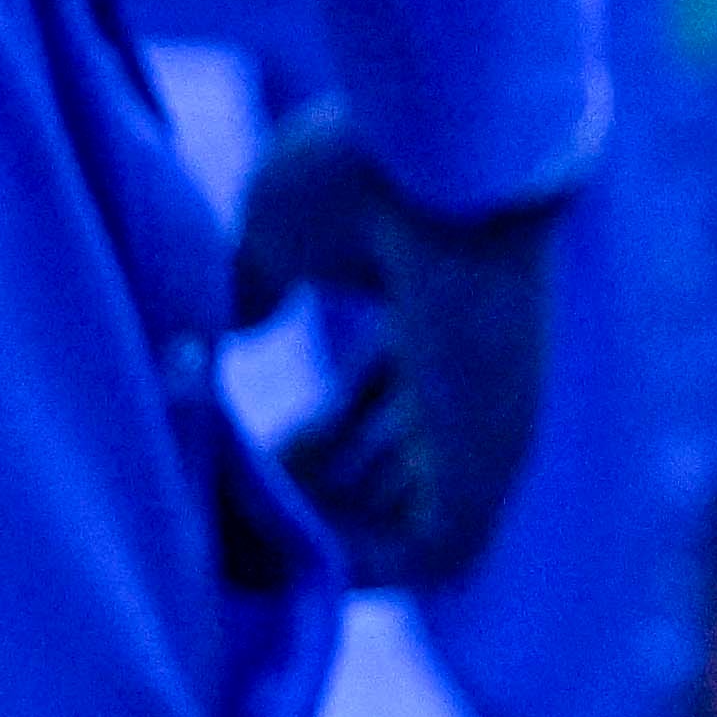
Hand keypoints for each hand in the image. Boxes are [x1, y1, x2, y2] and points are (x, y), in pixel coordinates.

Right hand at [228, 106, 562, 589]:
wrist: (431, 153)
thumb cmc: (361, 173)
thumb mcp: (279, 234)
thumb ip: (255, 286)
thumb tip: (227, 333)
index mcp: (445, 326)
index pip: (388, 422)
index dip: (312, 444)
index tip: (235, 438)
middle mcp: (477, 389)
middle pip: (389, 488)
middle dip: (299, 497)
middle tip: (225, 476)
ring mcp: (490, 432)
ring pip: (398, 530)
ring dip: (305, 529)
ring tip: (232, 484)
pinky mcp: (491, 469)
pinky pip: (417, 563)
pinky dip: (338, 556)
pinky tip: (264, 505)